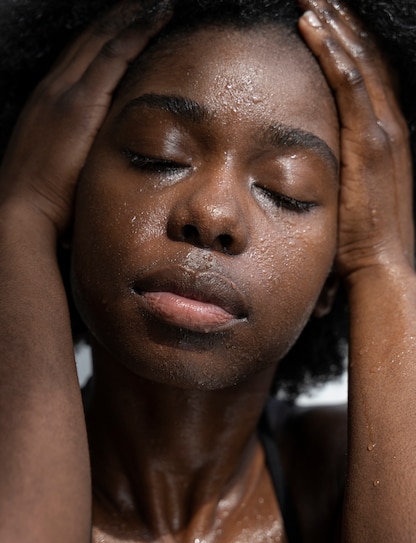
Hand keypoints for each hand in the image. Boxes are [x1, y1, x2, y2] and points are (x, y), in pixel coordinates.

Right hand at [0, 0, 170, 234]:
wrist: (22, 210)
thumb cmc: (44, 199)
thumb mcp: (61, 163)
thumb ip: (79, 147)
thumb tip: (101, 151)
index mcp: (50, 102)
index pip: (80, 57)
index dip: (104, 35)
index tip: (126, 21)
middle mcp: (54, 90)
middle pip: (90, 40)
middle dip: (118, 16)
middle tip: (144, 1)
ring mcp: (65, 94)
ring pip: (102, 40)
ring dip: (130, 16)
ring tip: (157, 2)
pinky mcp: (79, 105)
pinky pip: (113, 57)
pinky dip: (135, 35)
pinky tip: (156, 19)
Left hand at [298, 0, 413, 278]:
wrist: (380, 267)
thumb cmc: (361, 240)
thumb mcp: (354, 196)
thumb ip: (342, 171)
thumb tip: (312, 168)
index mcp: (385, 137)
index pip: (367, 77)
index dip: (347, 44)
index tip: (323, 18)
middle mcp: (390, 126)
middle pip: (366, 59)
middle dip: (341, 22)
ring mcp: (383, 131)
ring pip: (359, 62)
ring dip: (334, 26)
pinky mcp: (370, 142)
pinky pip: (350, 85)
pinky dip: (332, 52)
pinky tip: (311, 27)